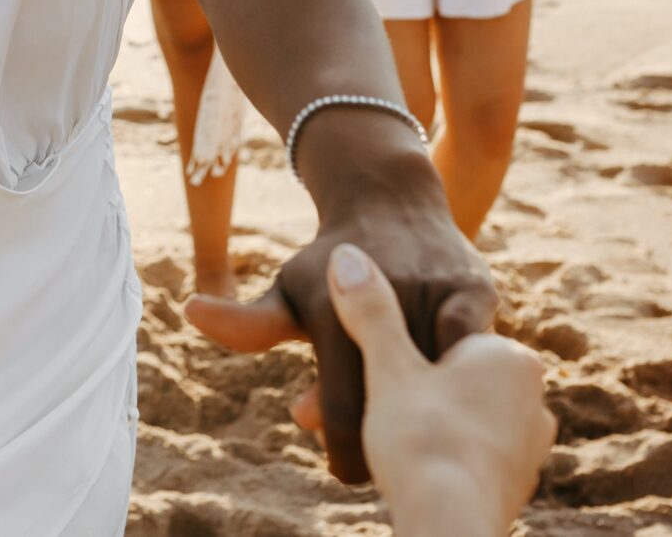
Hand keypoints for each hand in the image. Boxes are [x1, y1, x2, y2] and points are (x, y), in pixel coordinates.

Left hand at [190, 244, 550, 535]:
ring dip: (438, 416)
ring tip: (424, 440)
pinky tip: (461, 404)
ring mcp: (433, 290)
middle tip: (387, 462)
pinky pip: (481, 358)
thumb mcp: (287, 293)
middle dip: (393, 440)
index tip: (347, 473)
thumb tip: (189, 312)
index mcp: (332, 308)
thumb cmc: (326, 265)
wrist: (387, 198)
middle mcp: (385, 296)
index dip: (348, 452)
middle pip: (396, 402)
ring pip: (445, 383)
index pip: (344, 407)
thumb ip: (250, 324)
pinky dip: (470, 385)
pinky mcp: (475, 289)